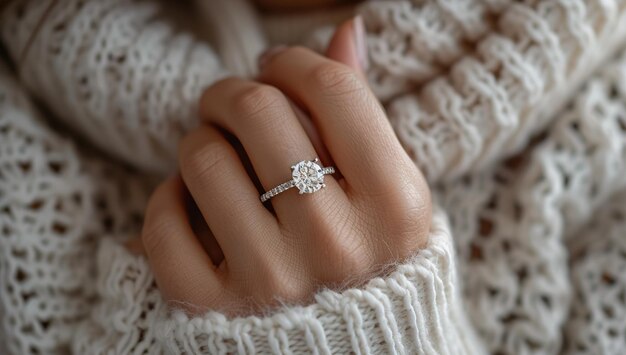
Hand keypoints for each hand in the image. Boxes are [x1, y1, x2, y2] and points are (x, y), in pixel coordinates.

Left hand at [141, 18, 431, 314]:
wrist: (357, 351)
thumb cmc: (374, 262)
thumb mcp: (391, 192)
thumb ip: (364, 113)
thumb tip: (346, 30)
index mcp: (395, 207)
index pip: (332, 89)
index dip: (294, 60)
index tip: (278, 66)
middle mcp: (338, 245)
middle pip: (258, 112)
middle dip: (234, 91)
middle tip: (233, 103)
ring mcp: (275, 282)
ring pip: (203, 159)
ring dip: (201, 142)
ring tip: (217, 155)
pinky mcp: (217, 312)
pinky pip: (163, 228)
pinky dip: (166, 201)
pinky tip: (189, 201)